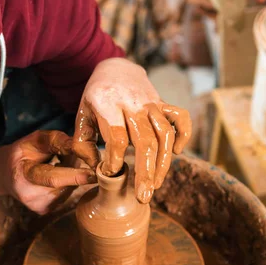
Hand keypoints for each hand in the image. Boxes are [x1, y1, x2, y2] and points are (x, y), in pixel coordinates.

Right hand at [0, 130, 95, 213]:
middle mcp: (30, 197)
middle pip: (65, 183)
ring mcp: (38, 207)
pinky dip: (67, 183)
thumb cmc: (23, 154)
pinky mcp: (45, 211)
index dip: (73, 175)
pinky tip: (55, 176)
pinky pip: (66, 193)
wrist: (6, 174)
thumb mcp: (35, 140)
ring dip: (71, 174)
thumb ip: (58, 141)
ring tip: (56, 164)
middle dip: (76, 169)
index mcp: (23, 176)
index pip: (52, 177)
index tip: (93, 174)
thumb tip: (83, 146)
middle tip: (76, 156)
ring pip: (69, 188)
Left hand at [72, 58, 190, 203]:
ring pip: (164, 134)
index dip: (116, 159)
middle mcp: (132, 103)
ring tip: (157, 185)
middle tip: (144, 197)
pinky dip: (184, 135)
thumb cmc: (95, 98)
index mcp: (107, 104)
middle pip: (145, 140)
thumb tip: (96, 170)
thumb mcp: (81, 117)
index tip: (111, 172)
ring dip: (164, 163)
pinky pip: (180, 117)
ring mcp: (151, 102)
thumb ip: (82, 144)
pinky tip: (177, 153)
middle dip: (146, 172)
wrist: (115, 67)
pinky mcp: (163, 102)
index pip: (117, 137)